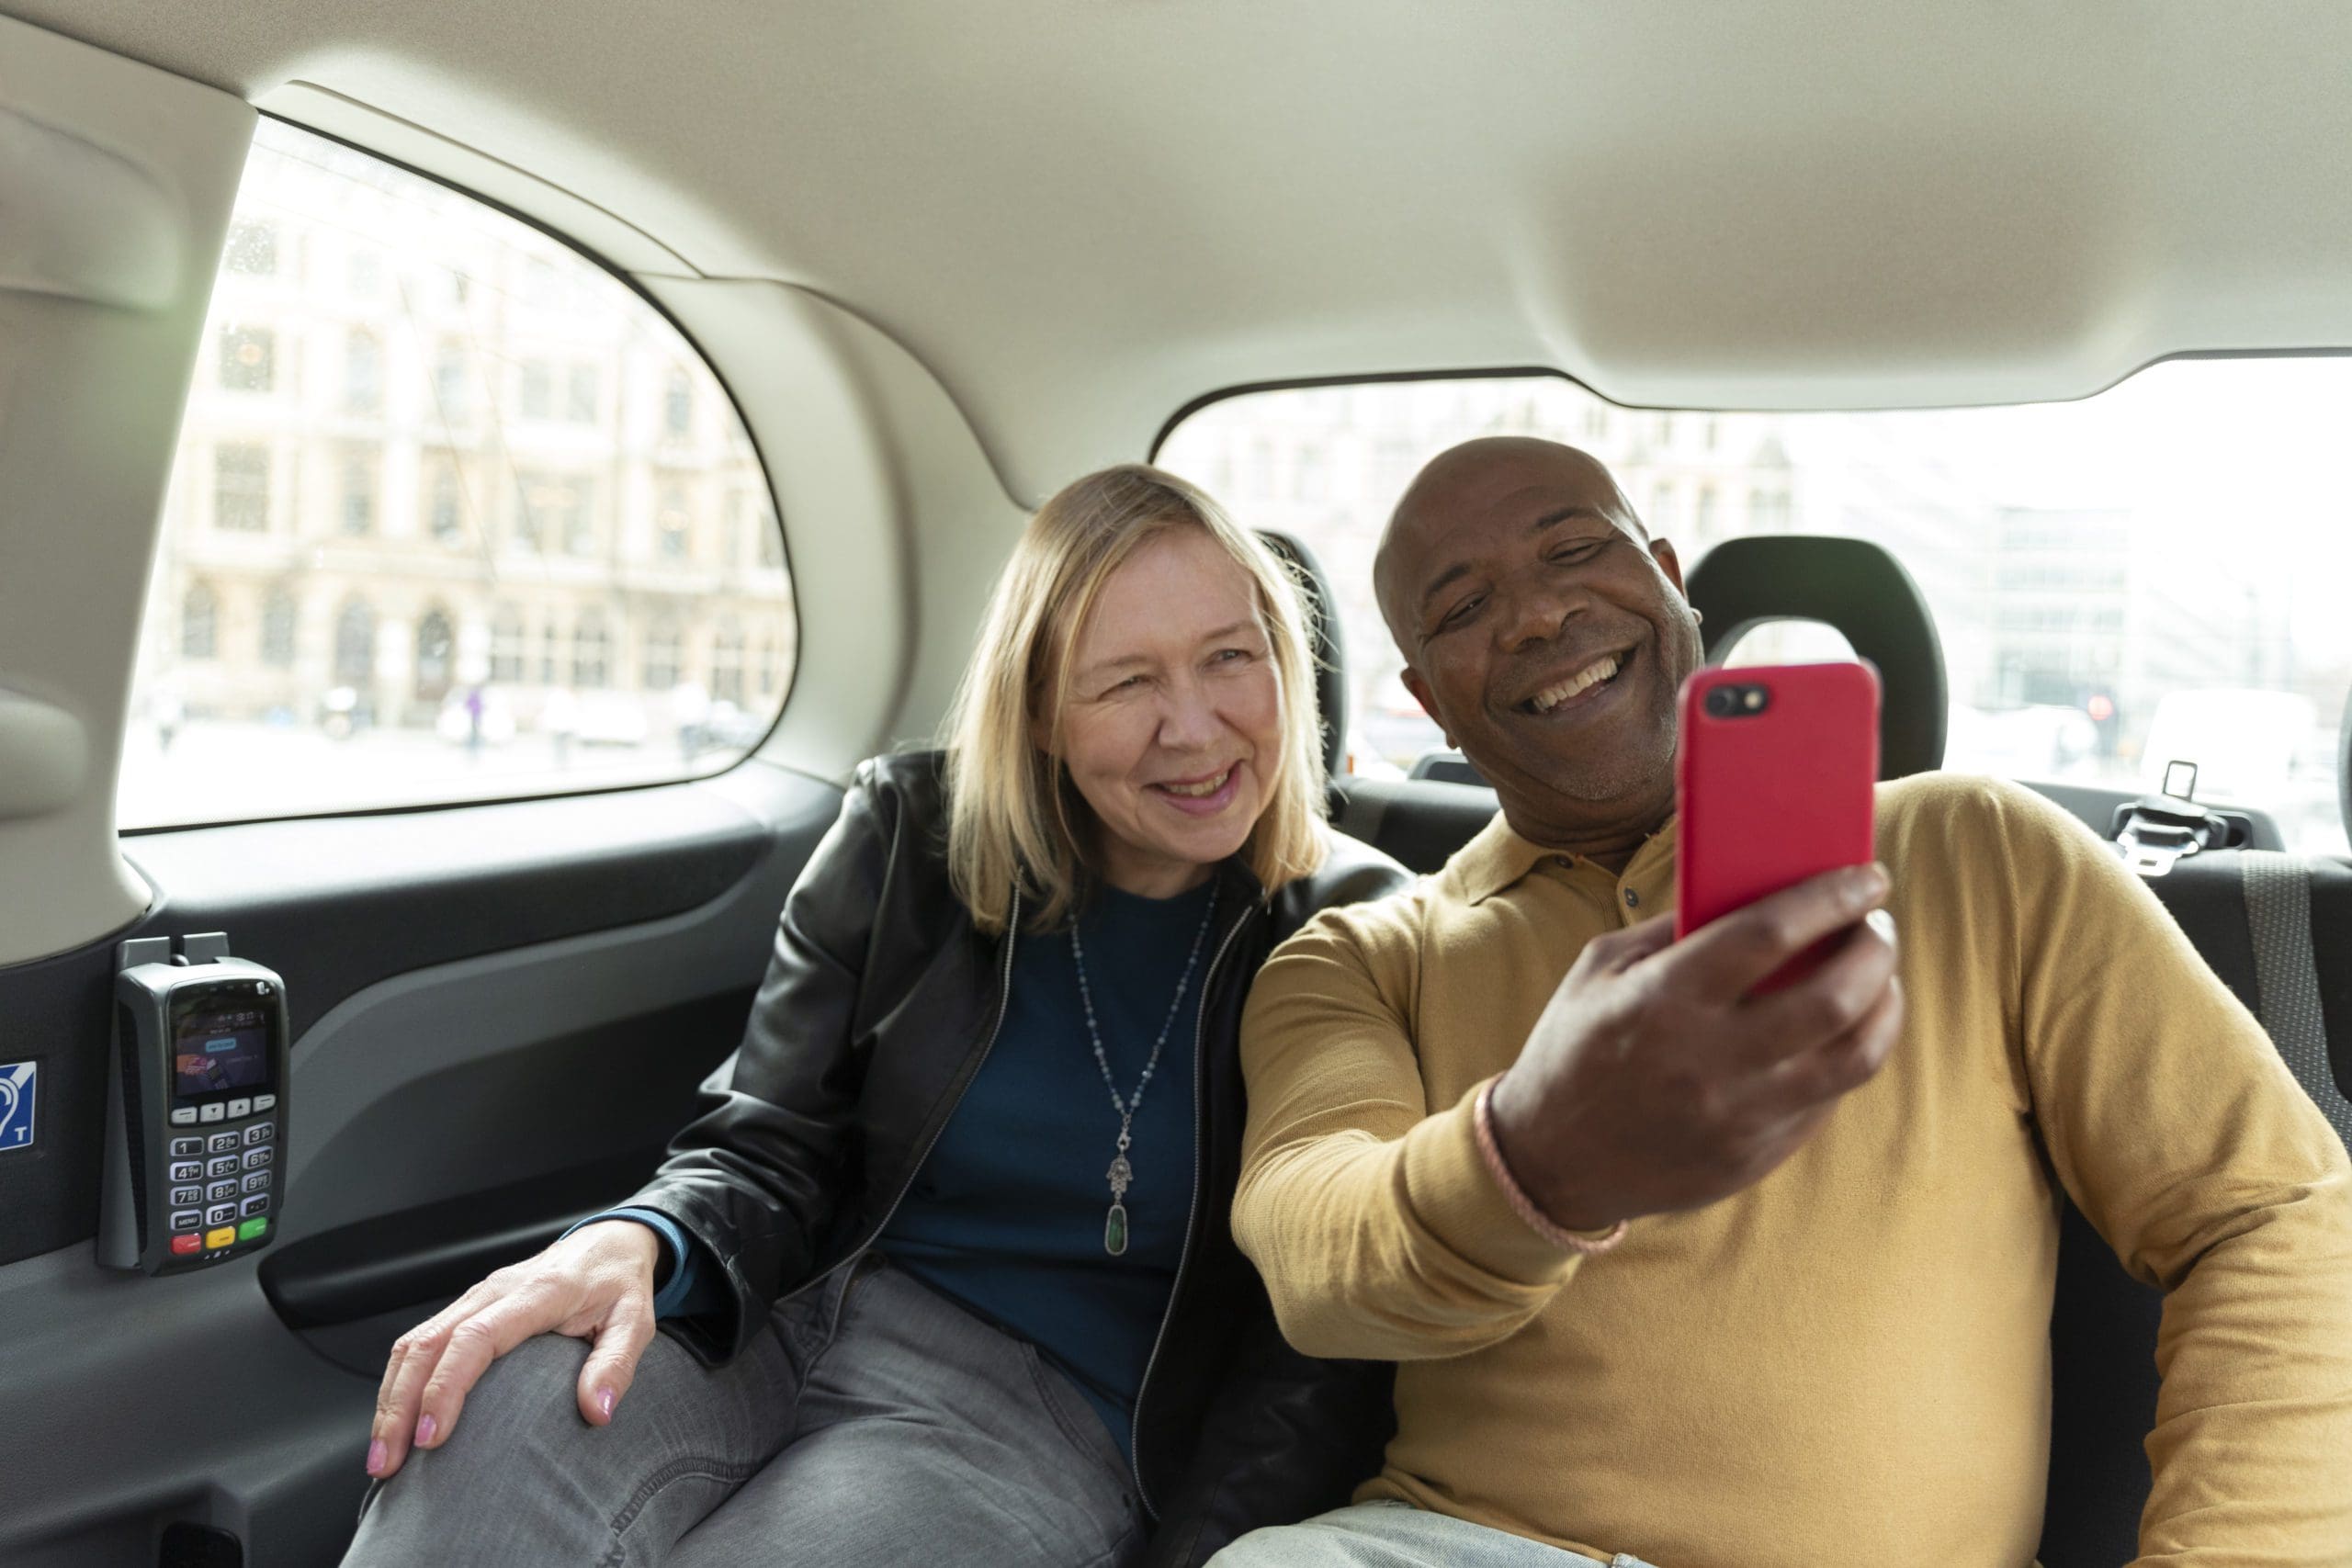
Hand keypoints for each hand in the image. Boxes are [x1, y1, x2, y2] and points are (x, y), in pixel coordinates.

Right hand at [366, 1219, 662, 1478]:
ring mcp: (475, 1297)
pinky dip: (400, 1383)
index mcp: (537, 1294)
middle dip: (399, 1406)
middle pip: (427, 1344)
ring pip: (414, 1343)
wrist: (609, 1242)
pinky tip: (396, 1420)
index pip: (476, 1338)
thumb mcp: (635, 1322)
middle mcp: (495, 1291)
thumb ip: (616, 1364)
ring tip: (383, 1455)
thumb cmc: (618, 1285)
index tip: (431, 1436)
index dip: (446, 1387)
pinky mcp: (467, 1307)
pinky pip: (420, 1342)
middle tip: (389, 1463)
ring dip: (390, 1399)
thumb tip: (596, 1412)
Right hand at [1488, 863, 1902, 1230]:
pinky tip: (1840, 1031)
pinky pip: (1828, 1099)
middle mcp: (1709, 1060)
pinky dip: (1847, 1054)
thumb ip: (1672, 929)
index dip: (1832, 897)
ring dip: (1885, 1005)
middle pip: (1833, 996)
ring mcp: (1739, 1116)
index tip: (1868, 877)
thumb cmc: (1574, 1049)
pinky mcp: (1755, 1155)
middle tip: (1877, 925)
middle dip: (1875, 949)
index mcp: (1664, 999)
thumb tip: (1753, 892)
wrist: (1548, 1162)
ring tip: (1880, 978)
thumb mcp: (1599, 970)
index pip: (1770, 933)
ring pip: (1854, 1056)